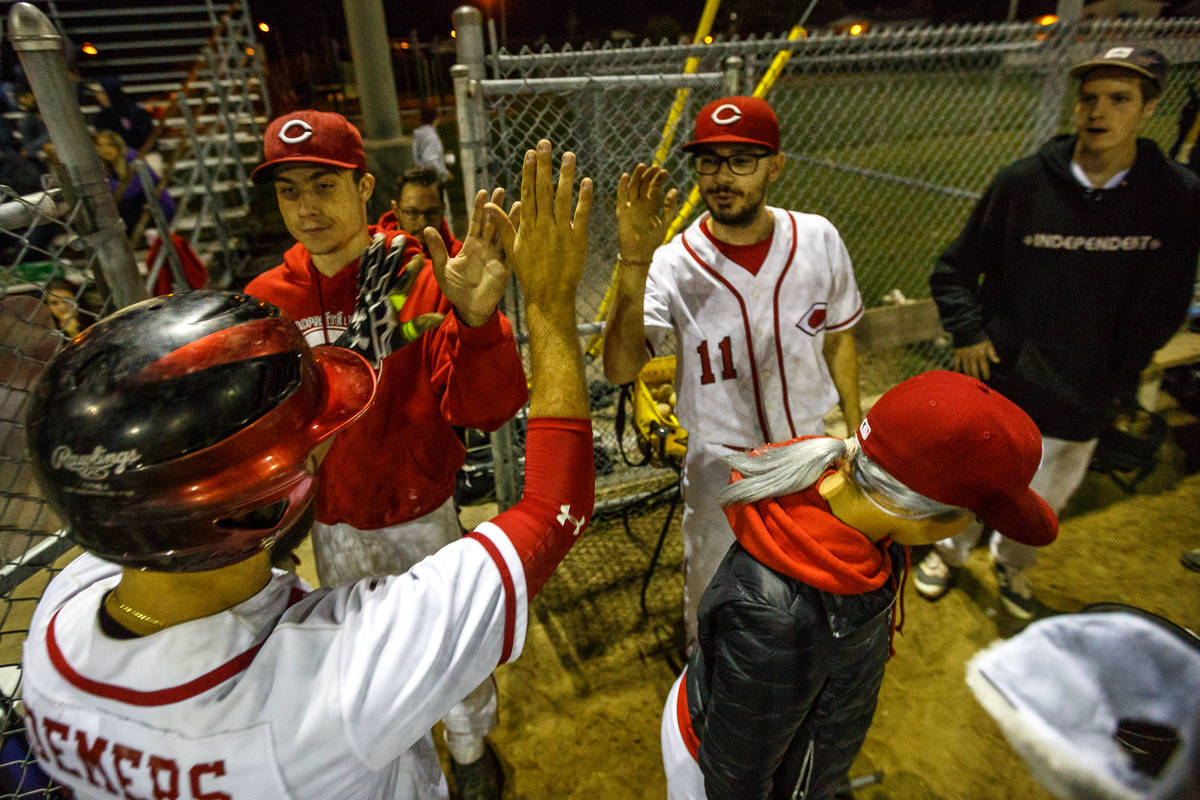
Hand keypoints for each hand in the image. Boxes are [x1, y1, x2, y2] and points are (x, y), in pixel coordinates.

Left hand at [334, 233, 444, 366]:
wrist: (356, 349)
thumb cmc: (382, 343)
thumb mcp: (404, 337)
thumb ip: (420, 325)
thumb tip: (440, 316)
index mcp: (390, 306)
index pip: (402, 285)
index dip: (411, 270)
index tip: (419, 256)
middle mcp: (377, 297)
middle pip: (386, 272)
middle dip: (394, 254)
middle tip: (400, 238)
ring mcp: (367, 293)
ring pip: (373, 268)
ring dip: (377, 252)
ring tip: (381, 236)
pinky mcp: (361, 293)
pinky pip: (363, 273)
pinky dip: (366, 260)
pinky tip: (367, 248)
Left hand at [427, 188, 514, 326]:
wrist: (469, 309)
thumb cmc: (454, 290)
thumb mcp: (442, 268)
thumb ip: (437, 249)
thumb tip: (427, 228)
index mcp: (471, 246)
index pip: (476, 222)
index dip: (479, 207)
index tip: (483, 191)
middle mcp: (486, 248)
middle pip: (492, 222)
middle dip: (496, 206)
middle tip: (501, 189)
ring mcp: (497, 256)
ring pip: (505, 233)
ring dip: (511, 218)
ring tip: (518, 201)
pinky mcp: (506, 267)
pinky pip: (511, 249)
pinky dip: (517, 237)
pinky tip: (524, 226)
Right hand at [494, 139, 592, 309]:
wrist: (549, 295)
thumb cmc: (530, 274)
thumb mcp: (513, 249)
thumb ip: (504, 225)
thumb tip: (489, 206)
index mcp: (527, 227)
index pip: (527, 193)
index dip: (529, 172)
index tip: (530, 154)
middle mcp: (543, 226)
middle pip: (543, 190)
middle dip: (544, 165)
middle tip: (545, 144)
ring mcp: (561, 232)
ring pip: (562, 198)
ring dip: (565, 176)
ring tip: (568, 155)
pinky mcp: (577, 240)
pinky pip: (581, 215)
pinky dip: (584, 198)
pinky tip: (586, 181)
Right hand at [616, 163, 676, 266]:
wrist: (640, 252)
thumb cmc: (653, 239)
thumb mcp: (665, 221)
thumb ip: (670, 206)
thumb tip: (673, 189)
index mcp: (652, 204)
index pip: (655, 187)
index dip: (659, 178)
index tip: (664, 171)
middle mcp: (641, 203)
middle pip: (644, 184)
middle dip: (649, 175)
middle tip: (655, 167)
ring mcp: (631, 206)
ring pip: (633, 187)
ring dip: (637, 176)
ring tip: (642, 166)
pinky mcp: (622, 211)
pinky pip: (621, 197)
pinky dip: (622, 187)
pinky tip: (626, 176)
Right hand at [953, 339, 1000, 380]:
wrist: (966, 328)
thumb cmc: (978, 336)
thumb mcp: (987, 343)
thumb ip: (992, 353)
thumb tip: (998, 361)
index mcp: (981, 354)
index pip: (984, 366)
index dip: (986, 373)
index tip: (987, 378)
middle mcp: (972, 356)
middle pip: (974, 369)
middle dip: (977, 376)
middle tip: (978, 381)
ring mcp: (964, 355)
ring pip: (966, 368)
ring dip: (968, 374)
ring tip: (970, 379)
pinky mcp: (957, 353)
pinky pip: (956, 363)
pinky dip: (957, 368)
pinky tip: (957, 373)